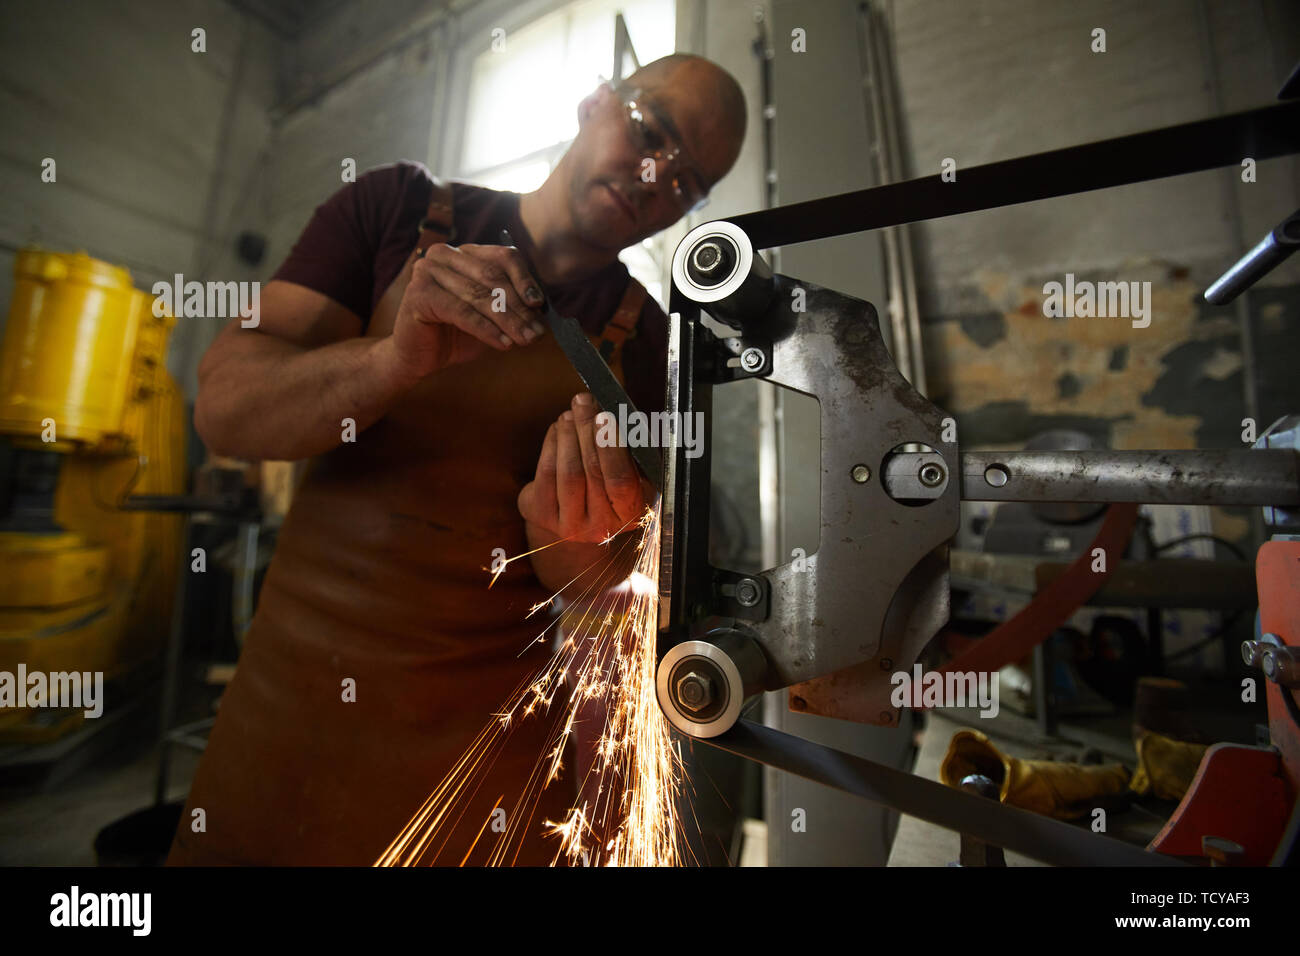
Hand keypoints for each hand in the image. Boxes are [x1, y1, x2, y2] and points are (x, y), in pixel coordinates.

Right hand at [388, 243, 546, 381]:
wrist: (418, 356)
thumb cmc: (455, 333)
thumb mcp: (490, 316)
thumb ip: (512, 306)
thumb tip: (542, 309)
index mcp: (465, 253)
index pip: (503, 257)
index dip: (525, 280)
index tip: (540, 304)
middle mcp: (444, 254)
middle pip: (493, 277)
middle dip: (519, 307)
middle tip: (538, 332)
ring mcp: (428, 271)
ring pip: (479, 296)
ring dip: (508, 321)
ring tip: (526, 340)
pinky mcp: (419, 293)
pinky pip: (462, 312)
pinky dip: (486, 329)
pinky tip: (504, 344)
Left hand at [518, 392, 652, 543]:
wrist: (583, 518)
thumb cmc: (612, 483)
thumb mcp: (633, 471)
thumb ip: (630, 446)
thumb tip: (615, 410)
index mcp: (630, 513)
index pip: (620, 480)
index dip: (610, 447)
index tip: (604, 416)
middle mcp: (601, 527)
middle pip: (590, 472)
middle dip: (585, 430)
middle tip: (583, 401)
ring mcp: (568, 525)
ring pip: (567, 471)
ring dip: (568, 435)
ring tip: (570, 414)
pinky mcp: (541, 515)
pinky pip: (545, 473)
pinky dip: (552, 444)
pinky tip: (558, 429)